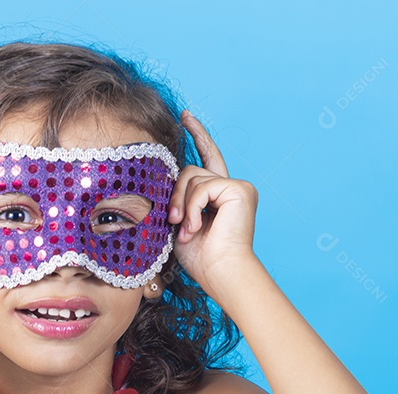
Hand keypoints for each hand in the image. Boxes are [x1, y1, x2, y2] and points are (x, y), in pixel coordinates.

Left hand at [167, 110, 259, 299]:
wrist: (220, 272)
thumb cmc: (200, 258)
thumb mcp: (179, 222)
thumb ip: (176, 198)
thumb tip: (157, 179)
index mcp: (218, 195)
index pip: (206, 157)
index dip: (197, 135)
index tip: (185, 116)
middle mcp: (231, 187)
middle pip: (191, 170)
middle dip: (176, 194)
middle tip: (173, 220)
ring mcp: (237, 187)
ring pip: (194, 177)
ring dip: (183, 205)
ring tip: (186, 229)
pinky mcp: (240, 189)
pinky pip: (204, 186)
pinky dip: (193, 207)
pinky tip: (195, 227)